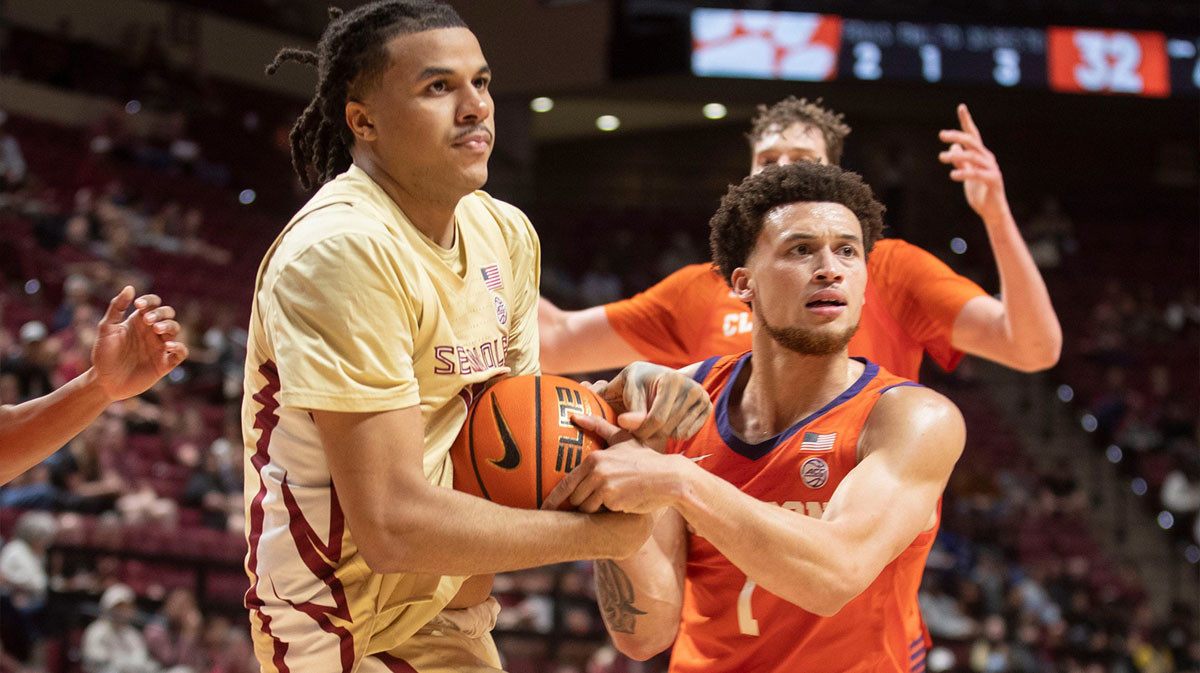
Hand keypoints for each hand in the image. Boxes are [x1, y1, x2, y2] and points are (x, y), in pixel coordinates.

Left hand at [91, 287, 188, 401]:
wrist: (105, 382)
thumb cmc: (104, 355)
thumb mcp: (106, 328)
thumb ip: (116, 307)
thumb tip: (130, 287)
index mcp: (139, 321)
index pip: (153, 303)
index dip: (150, 301)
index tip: (138, 306)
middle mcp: (152, 332)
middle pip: (168, 314)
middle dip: (161, 313)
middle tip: (148, 321)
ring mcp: (160, 347)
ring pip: (175, 330)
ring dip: (169, 326)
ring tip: (156, 330)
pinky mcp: (165, 363)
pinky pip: (181, 352)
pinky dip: (179, 347)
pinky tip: (168, 346)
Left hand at [542, 414, 690, 513]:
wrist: (669, 478)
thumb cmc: (645, 459)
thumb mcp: (623, 439)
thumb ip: (598, 426)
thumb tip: (573, 415)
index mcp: (594, 459)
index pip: (566, 484)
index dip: (554, 499)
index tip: (546, 508)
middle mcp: (596, 472)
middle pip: (575, 498)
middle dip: (582, 502)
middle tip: (596, 501)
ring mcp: (604, 488)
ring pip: (586, 508)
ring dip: (595, 509)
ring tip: (612, 500)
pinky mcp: (614, 502)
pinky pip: (602, 514)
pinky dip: (608, 512)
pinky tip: (622, 504)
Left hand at [591, 362, 710, 443]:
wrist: (653, 376)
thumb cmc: (637, 383)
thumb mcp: (629, 390)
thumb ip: (631, 409)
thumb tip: (625, 423)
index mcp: (672, 380)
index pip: (657, 419)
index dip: (641, 431)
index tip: (630, 431)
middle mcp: (692, 387)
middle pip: (668, 428)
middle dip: (650, 433)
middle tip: (639, 428)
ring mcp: (702, 397)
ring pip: (678, 433)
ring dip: (661, 434)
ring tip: (652, 422)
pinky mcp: (707, 407)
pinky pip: (688, 433)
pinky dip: (674, 432)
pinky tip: (667, 421)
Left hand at [938, 104, 1010, 223]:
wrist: (992, 211)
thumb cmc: (980, 193)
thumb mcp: (966, 174)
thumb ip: (960, 161)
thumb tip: (953, 146)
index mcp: (981, 155)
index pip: (973, 135)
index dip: (967, 121)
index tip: (961, 107)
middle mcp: (988, 158)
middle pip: (972, 141)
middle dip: (958, 135)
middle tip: (941, 135)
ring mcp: (992, 169)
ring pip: (973, 157)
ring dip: (956, 155)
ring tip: (941, 157)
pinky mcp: (993, 181)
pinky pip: (978, 174)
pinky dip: (965, 173)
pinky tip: (952, 175)